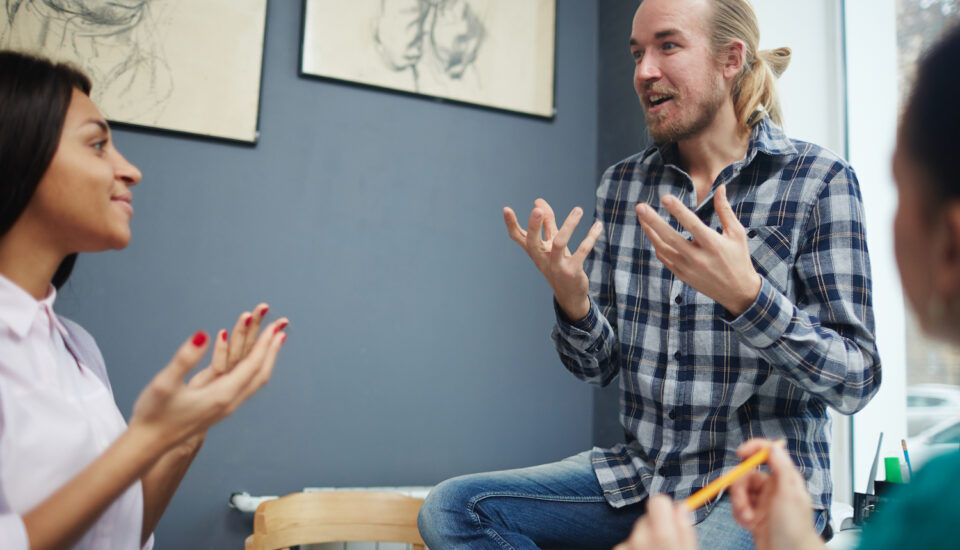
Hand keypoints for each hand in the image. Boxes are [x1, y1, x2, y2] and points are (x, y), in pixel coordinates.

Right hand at [128, 308, 287, 454]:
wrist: (148, 445)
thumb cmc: (154, 414)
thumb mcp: (165, 383)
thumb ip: (185, 359)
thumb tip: (203, 335)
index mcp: (221, 395)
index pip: (252, 366)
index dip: (265, 344)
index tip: (275, 325)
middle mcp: (229, 402)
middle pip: (260, 373)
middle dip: (271, 349)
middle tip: (281, 327)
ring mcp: (226, 407)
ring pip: (254, 380)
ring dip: (265, 358)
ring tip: (272, 341)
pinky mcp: (219, 408)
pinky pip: (244, 385)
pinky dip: (252, 367)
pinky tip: (247, 359)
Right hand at [503, 198, 602, 320]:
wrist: (570, 295)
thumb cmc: (559, 264)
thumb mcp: (552, 243)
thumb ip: (547, 222)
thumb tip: (538, 201)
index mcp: (535, 251)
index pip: (518, 237)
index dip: (511, 224)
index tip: (506, 209)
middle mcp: (542, 259)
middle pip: (533, 242)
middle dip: (534, 226)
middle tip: (537, 210)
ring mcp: (556, 266)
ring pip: (559, 244)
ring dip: (569, 226)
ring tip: (578, 210)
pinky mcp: (572, 272)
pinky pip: (581, 252)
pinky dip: (590, 238)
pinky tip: (598, 226)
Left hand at [614, 494, 696, 549]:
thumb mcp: (687, 549)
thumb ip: (685, 529)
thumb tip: (681, 506)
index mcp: (662, 535)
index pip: (658, 501)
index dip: (665, 508)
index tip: (668, 518)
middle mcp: (641, 538)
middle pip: (647, 517)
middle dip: (655, 527)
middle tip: (663, 545)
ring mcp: (627, 545)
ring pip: (637, 530)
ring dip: (644, 539)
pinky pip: (626, 542)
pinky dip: (632, 549)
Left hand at [635, 185, 760, 315]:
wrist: (737, 291)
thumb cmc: (738, 258)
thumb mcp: (736, 233)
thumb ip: (724, 210)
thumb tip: (720, 187)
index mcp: (713, 244)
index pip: (692, 224)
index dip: (677, 210)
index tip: (664, 197)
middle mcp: (698, 257)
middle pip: (670, 237)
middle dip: (653, 221)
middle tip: (640, 207)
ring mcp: (687, 268)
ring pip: (662, 248)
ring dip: (650, 232)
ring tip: (641, 216)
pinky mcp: (682, 275)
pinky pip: (664, 258)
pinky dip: (657, 245)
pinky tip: (652, 233)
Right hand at [729, 439, 824, 549]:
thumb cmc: (795, 528)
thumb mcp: (789, 495)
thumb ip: (781, 469)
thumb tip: (774, 447)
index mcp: (784, 478)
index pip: (768, 453)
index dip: (753, 448)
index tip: (739, 453)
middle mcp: (773, 487)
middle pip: (746, 475)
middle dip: (739, 490)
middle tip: (744, 506)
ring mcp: (763, 502)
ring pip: (740, 492)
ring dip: (739, 505)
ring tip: (748, 520)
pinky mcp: (755, 515)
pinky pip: (738, 507)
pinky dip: (738, 515)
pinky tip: (748, 525)